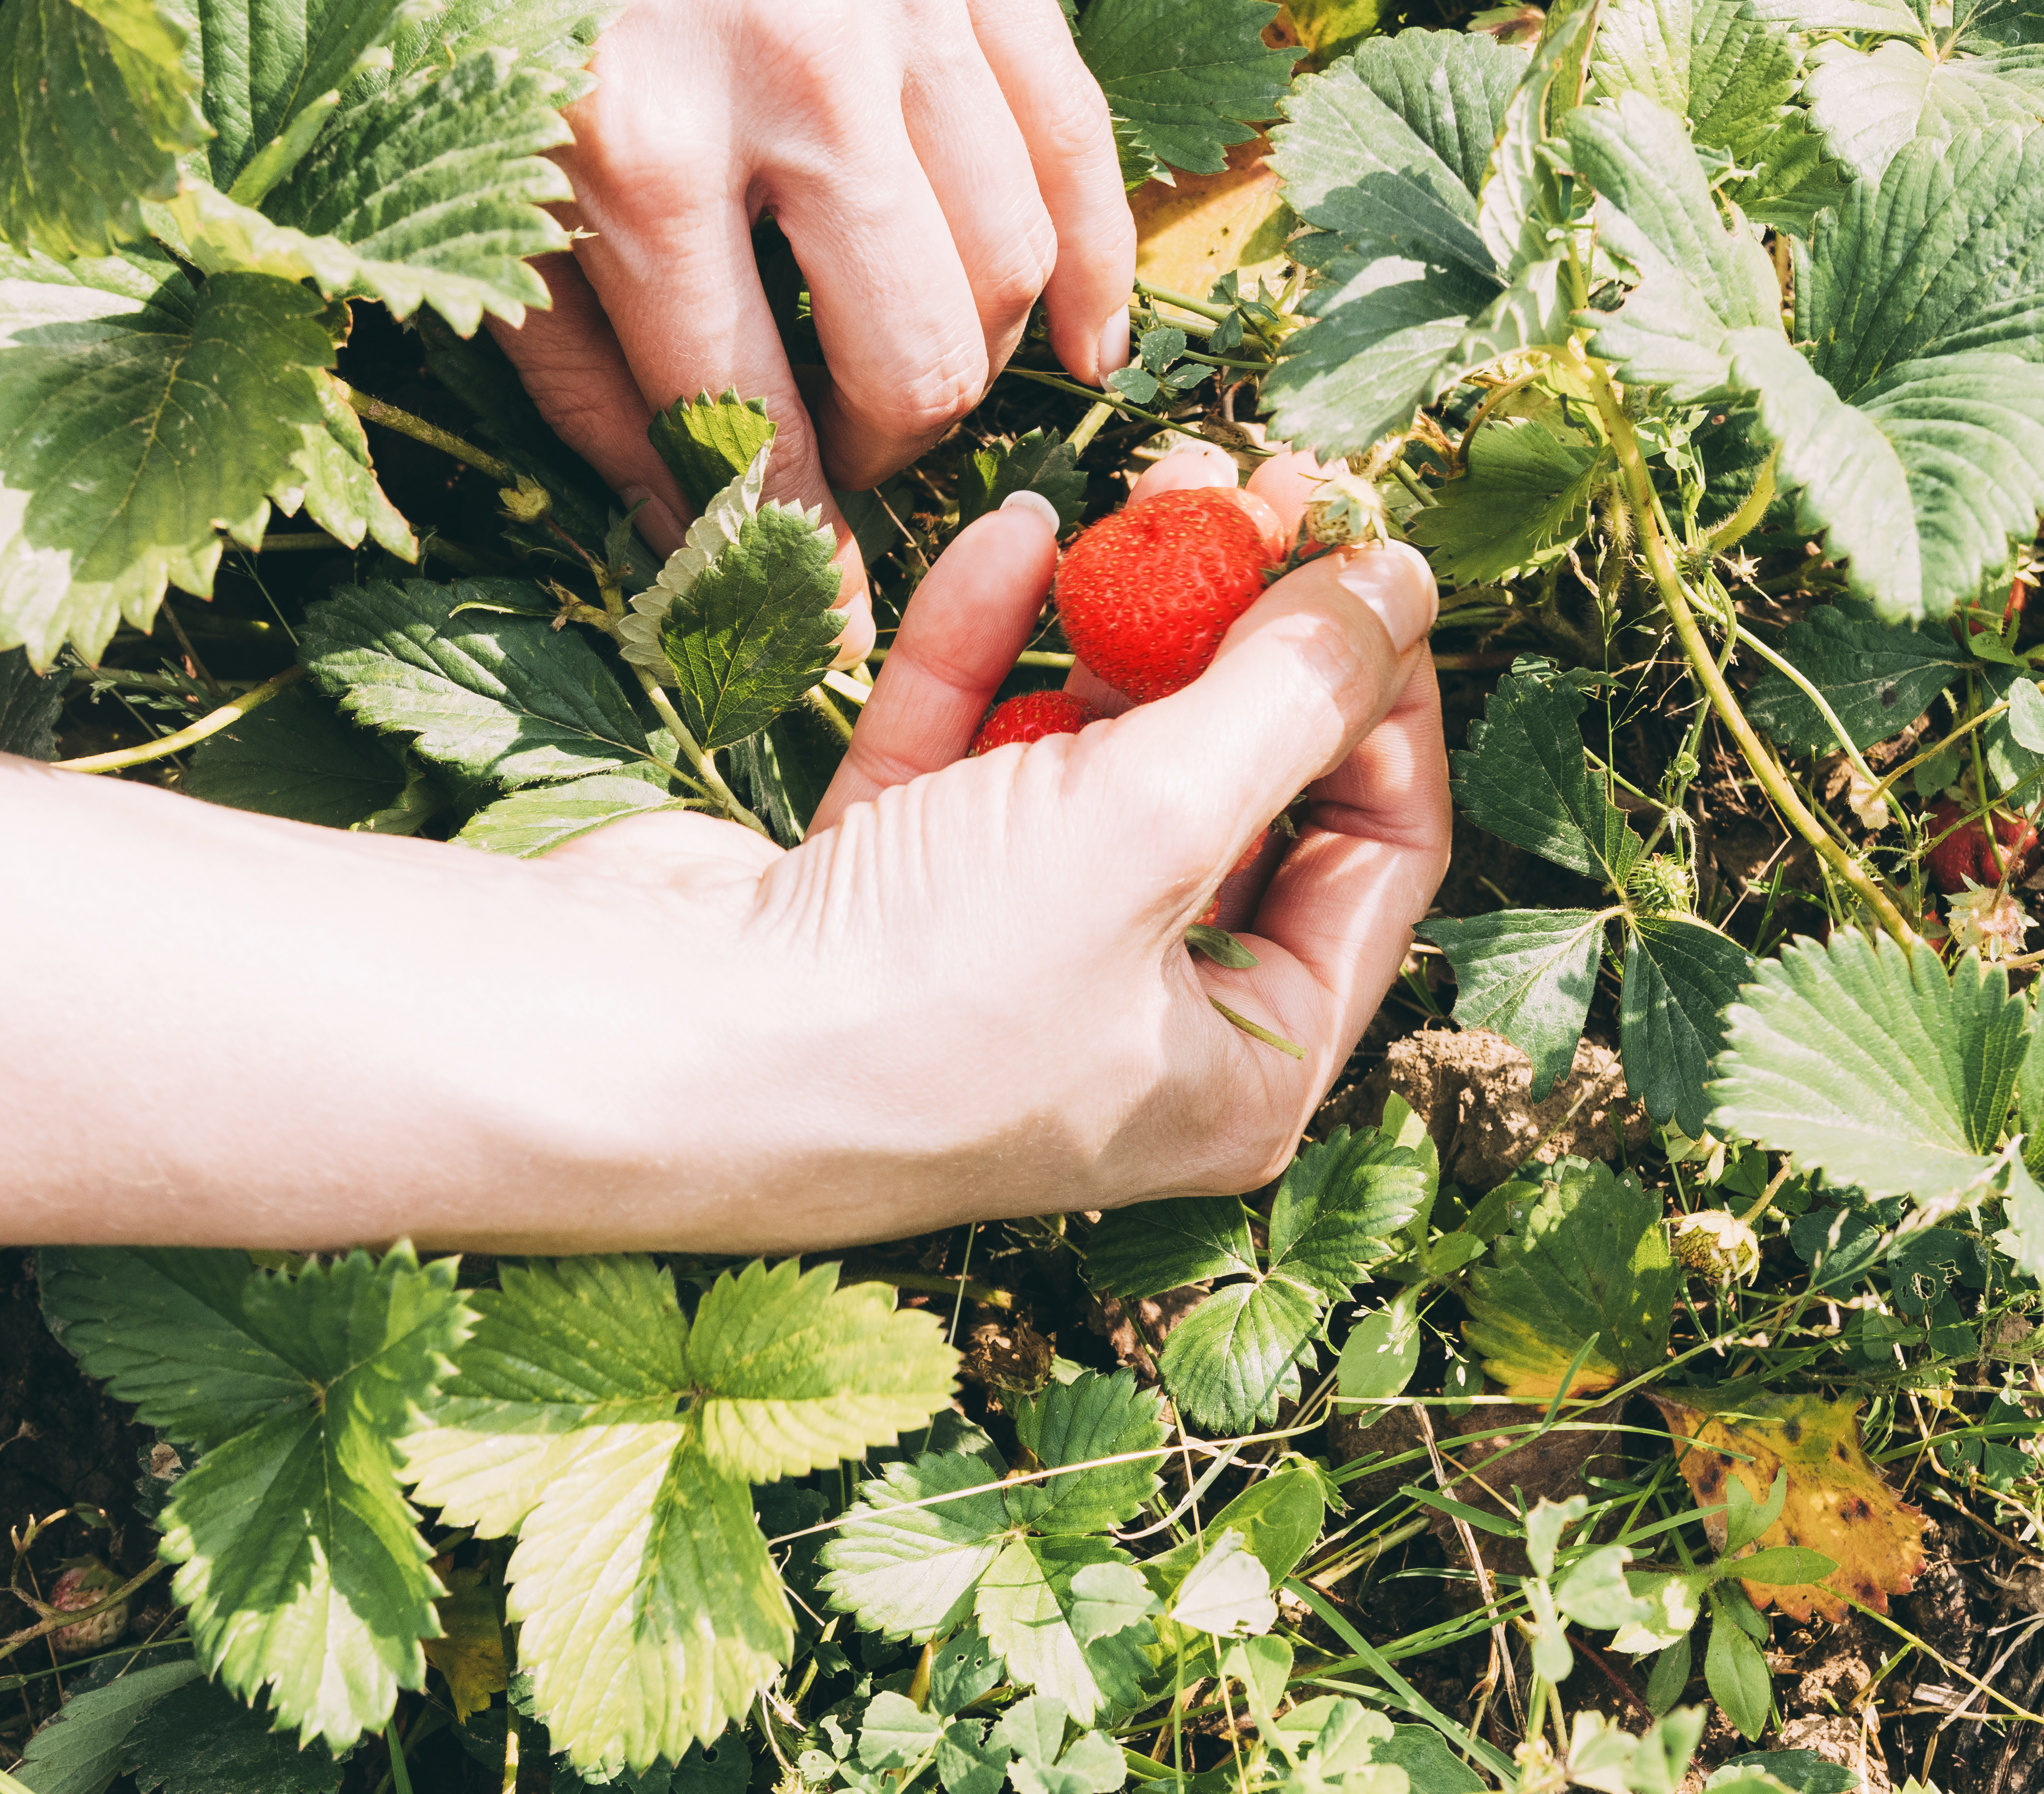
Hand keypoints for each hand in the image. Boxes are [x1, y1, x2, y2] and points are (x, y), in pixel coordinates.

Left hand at [491, 0, 1138, 662]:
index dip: (783, 543)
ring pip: (1006, 265)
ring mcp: (901, 15)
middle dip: (883, 446)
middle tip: (838, 453)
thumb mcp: (473, 177)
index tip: (808, 621)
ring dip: (969, 358)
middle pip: (913, 357)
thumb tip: (688, 528)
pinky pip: (1081, 147)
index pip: (742, 417)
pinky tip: (1085, 345)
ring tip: (904, 374)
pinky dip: (1095, 264)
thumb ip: (574, 357)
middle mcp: (789, 85)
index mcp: (633, 149)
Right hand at [543, 447, 1448, 1243]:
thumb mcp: (1157, 825)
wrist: (645, 1045)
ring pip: (1108, 753)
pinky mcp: (889, 892)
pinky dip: (993, 647)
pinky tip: (1011, 538)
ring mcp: (1011, 955)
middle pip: (1246, 789)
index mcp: (1243, 1066)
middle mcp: (1138, 1021)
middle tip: (1259, 483)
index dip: (1386, 698)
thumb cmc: (926, 989)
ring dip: (1129, 616)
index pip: (1378, 855)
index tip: (1365, 560)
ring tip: (1154, 478)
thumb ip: (1289, 697)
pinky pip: (974, 748)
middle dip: (1253, 633)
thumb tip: (1398, 584)